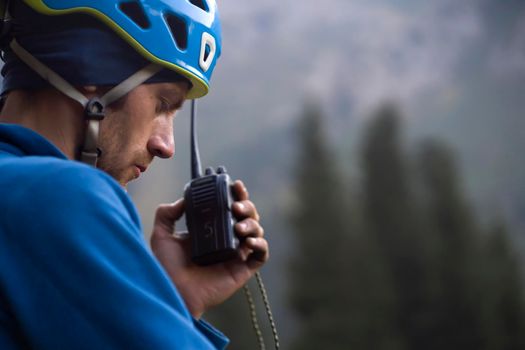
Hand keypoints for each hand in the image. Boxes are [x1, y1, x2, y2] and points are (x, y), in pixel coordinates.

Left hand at [150, 180, 267, 318]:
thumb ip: (166, 214)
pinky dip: (260, 244)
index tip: (234, 184)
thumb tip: (184, 199)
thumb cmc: (167, 268)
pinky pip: (261, 254)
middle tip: (235, 206)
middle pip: (248, 215)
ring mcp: (237, 254)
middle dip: (246, 205)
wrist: (173, 292)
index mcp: (212, 228)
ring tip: (238, 226)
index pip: (230, 206)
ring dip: (252, 223)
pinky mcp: (243, 270)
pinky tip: (248, 241)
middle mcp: (227, 238)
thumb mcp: (162, 236)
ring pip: (256, 231)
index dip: (236, 194)